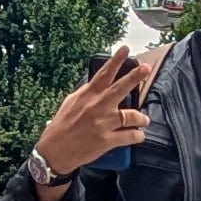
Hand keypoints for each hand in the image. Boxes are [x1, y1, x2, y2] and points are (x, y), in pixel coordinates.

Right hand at [32, 49, 156, 185]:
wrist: (55, 150)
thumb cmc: (62, 126)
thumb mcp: (71, 103)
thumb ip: (87, 93)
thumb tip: (99, 84)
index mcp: (88, 95)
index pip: (104, 74)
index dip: (116, 60)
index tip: (125, 50)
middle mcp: (97, 106)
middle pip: (120, 88)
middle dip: (135, 76)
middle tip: (146, 68)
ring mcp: (103, 123)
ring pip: (132, 115)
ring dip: (142, 117)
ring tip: (144, 119)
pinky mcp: (107, 140)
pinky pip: (130, 136)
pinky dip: (138, 135)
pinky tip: (139, 135)